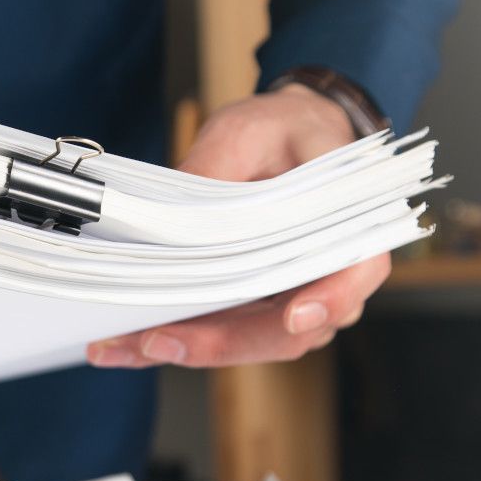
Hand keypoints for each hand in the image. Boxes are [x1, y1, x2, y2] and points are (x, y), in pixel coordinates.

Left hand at [86, 83, 388, 369]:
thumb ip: (217, 170)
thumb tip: (171, 218)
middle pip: (290, 330)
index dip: (332, 298)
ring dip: (188, 349)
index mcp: (350, 224)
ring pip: (251, 342)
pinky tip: (125, 344)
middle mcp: (328, 276)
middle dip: (222, 343)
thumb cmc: (281, 131)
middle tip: (157, 341)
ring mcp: (293, 298)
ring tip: (123, 345)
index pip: (357, 272)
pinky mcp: (256, 307)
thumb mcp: (247, 131)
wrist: (285, 139)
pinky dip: (176, 340)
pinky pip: (222, 333)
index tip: (296, 316)